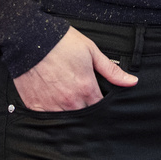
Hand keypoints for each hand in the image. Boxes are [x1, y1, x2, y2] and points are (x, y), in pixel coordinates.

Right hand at [12, 27, 137, 110]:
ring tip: (66, 97)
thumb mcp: (91, 51)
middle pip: (85, 115)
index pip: (100, 107)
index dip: (101, 102)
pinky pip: (47, 118)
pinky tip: (52, 100)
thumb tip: (131, 81)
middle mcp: (70, 101)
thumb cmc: (60, 43)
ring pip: (67, 120)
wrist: (29, 39)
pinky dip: (51, 112)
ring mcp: (51, 106)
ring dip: (70, 112)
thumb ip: (111, 70)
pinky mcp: (36, 106)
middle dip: (86, 107)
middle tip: (81, 95)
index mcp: (86, 88)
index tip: (97, 96)